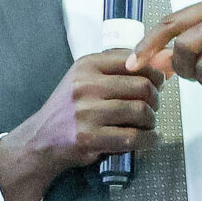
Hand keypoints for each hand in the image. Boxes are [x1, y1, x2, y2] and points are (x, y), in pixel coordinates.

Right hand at [0, 49, 162, 200]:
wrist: (42, 138)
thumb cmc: (70, 107)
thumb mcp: (84, 77)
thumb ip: (115, 69)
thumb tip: (160, 65)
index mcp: (87, 65)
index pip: (134, 61)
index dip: (154, 73)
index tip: (158, 83)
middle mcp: (86, 85)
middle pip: (142, 86)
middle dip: (156, 98)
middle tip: (154, 106)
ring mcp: (87, 113)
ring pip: (141, 111)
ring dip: (152, 120)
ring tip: (148, 124)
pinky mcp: (90, 138)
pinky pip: (133, 137)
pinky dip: (149, 139)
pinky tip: (149, 139)